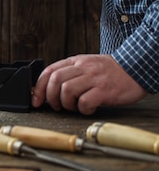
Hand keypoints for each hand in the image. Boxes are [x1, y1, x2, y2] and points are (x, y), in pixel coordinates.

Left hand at [31, 54, 147, 114]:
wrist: (135, 69)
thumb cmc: (109, 72)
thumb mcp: (86, 66)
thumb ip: (68, 74)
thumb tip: (46, 89)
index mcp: (75, 61)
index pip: (49, 71)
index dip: (39, 87)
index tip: (35, 99)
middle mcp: (83, 68)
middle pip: (55, 80)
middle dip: (50, 97)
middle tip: (56, 106)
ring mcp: (94, 79)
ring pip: (67, 90)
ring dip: (65, 103)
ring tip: (73, 107)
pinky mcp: (105, 90)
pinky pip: (85, 101)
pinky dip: (82, 109)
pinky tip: (87, 109)